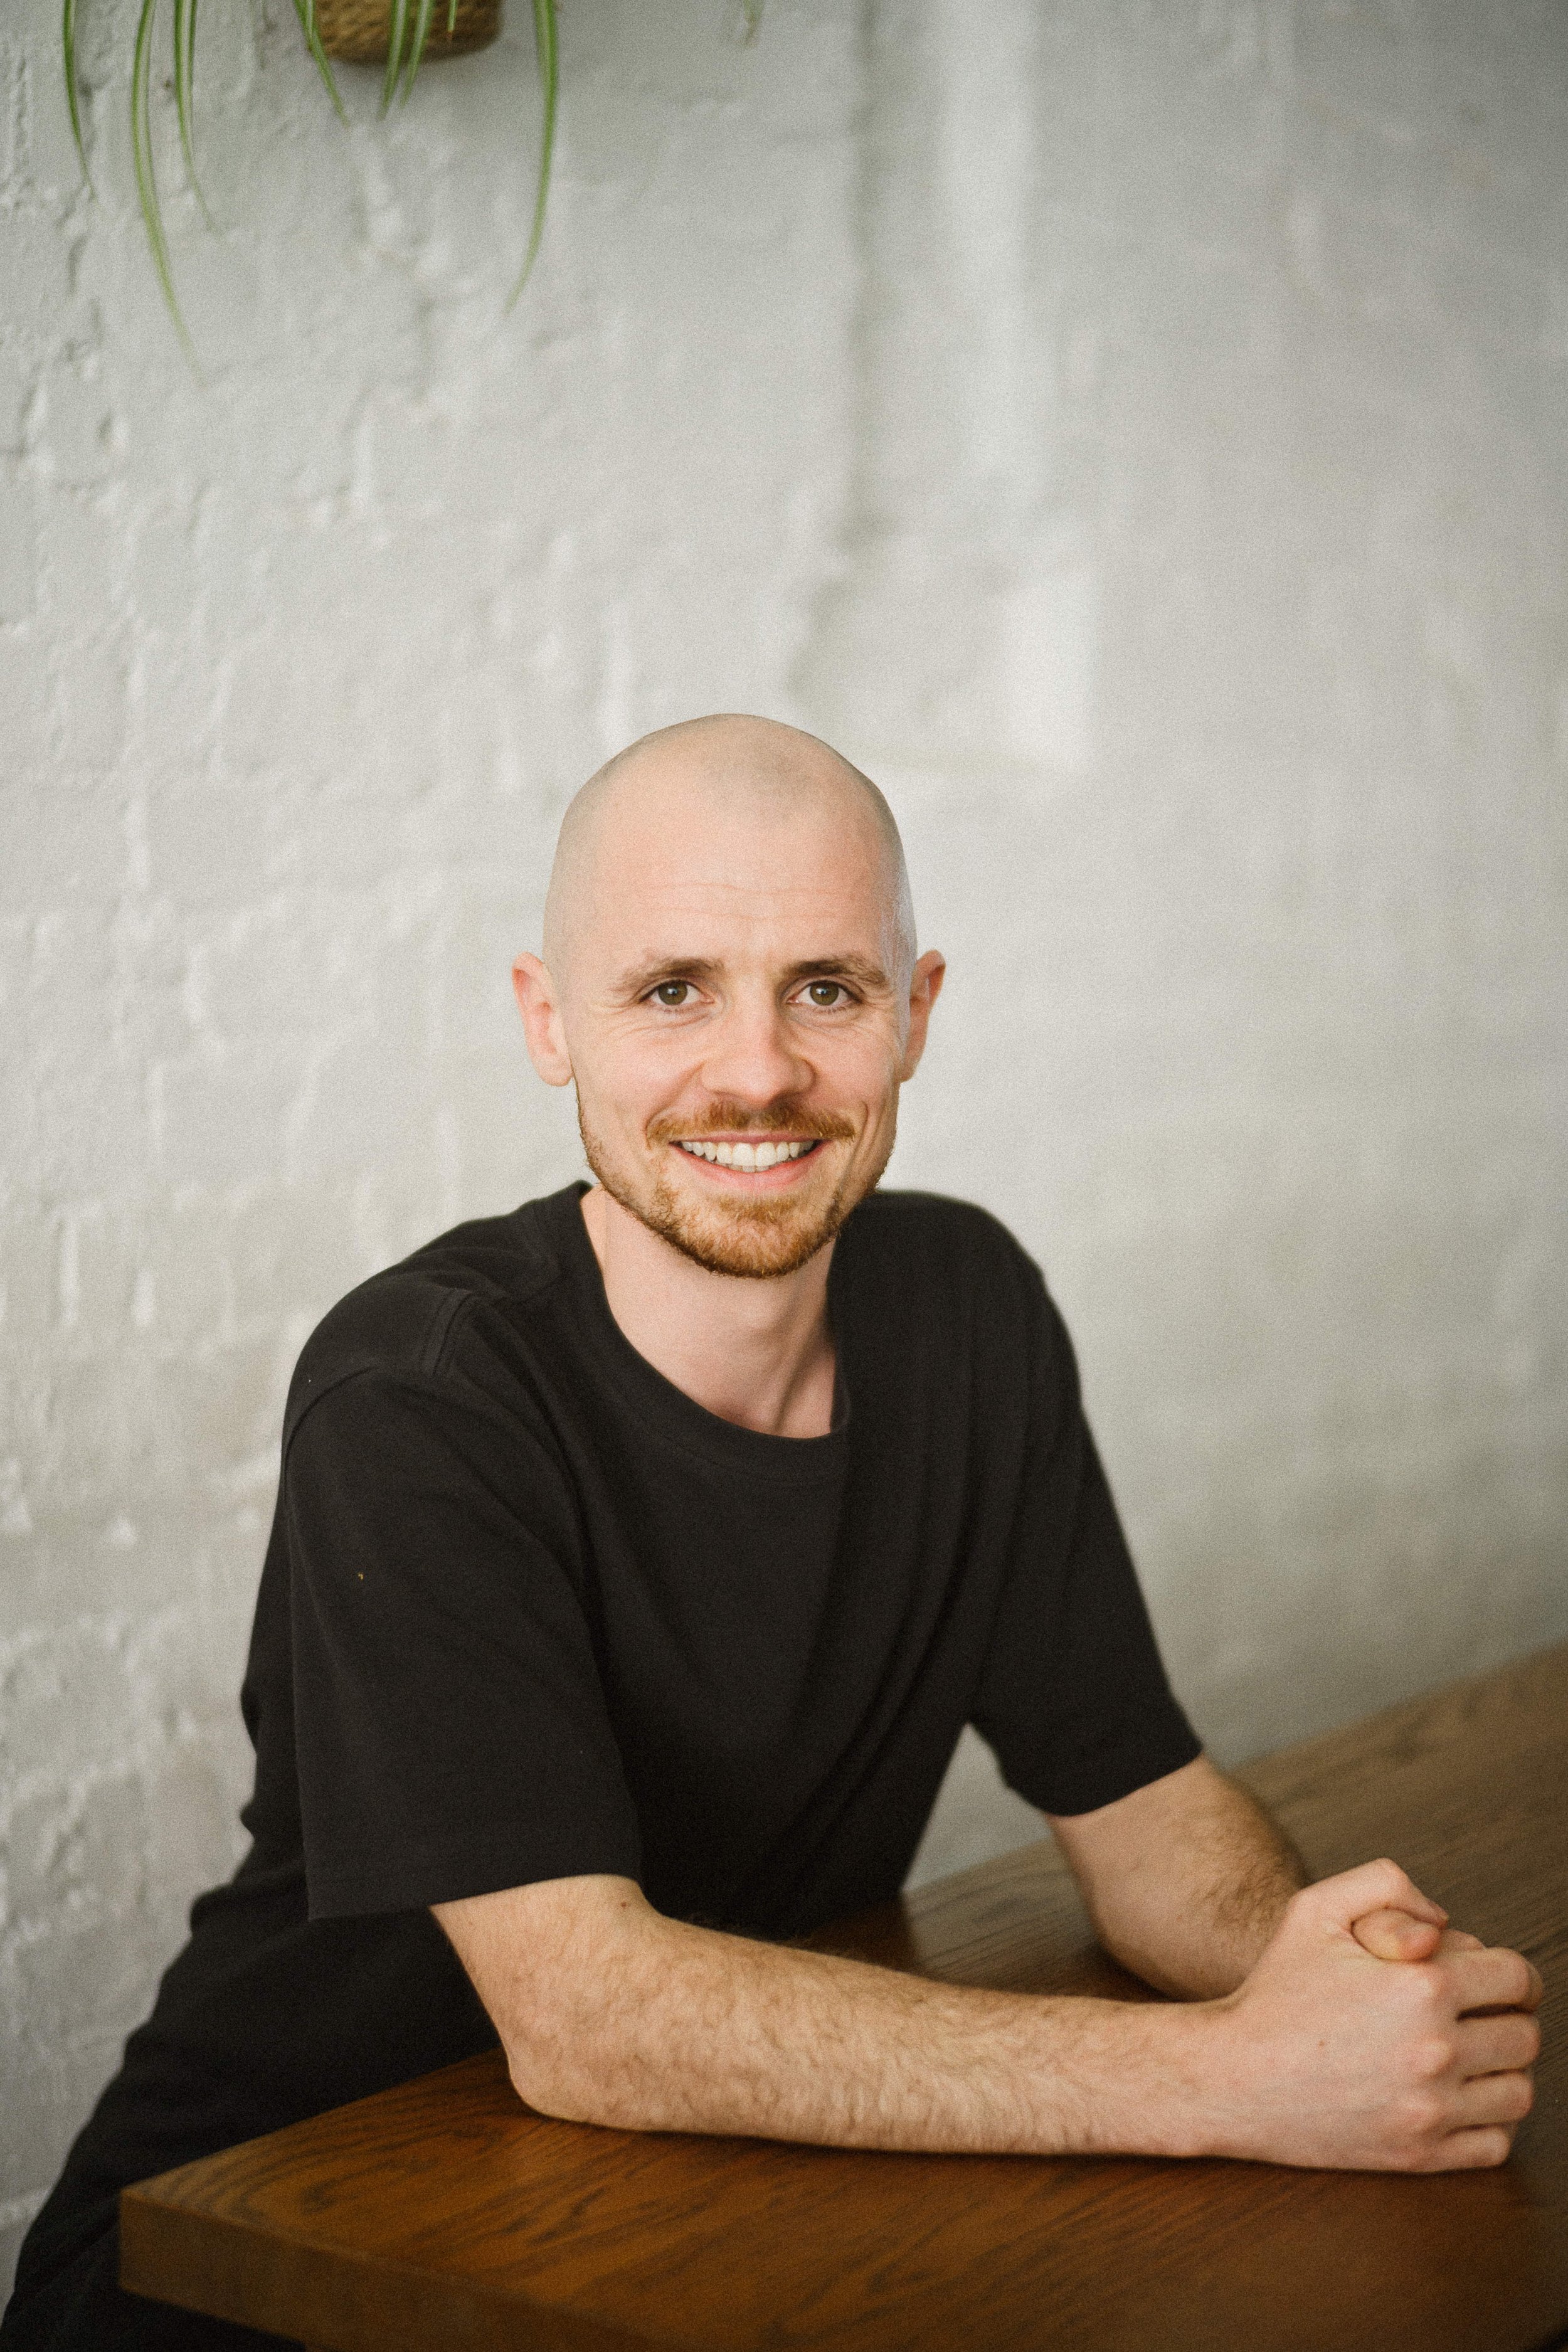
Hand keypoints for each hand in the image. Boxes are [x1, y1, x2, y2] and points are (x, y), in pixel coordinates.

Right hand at [1203, 1858, 1541, 2170]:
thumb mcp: (1315, 1907)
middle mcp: (1435, 2050)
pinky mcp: (1420, 2155)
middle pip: (1524, 2035)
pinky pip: (1496, 2143)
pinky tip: (1459, 2098)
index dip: (1516, 1975)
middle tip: (1479, 2015)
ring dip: (1504, 2070)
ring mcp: (1429, 2109)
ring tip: (1472, 2056)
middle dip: (1508, 2018)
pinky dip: (1491, 2121)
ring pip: (1519, 2091)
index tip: (1502, 1981)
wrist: (1233, 2075)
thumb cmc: (1274, 1990)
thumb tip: (1443, 1920)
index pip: (1518, 1979)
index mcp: (1420, 1986)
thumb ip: (1386, 1883)